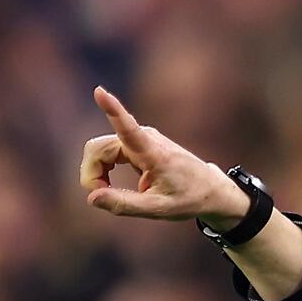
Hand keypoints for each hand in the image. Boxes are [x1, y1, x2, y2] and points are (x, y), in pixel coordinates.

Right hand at [78, 85, 245, 224]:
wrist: (209, 189)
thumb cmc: (188, 199)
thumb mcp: (158, 209)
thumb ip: (124, 205)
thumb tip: (92, 197)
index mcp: (153, 153)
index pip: (128, 129)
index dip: (112, 110)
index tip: (100, 91)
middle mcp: (145, 138)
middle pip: (97, 149)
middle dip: (92, 173)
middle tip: (102, 198)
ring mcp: (140, 137)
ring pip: (99, 151)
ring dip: (97, 173)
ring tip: (110, 195)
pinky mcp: (136, 142)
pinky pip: (106, 152)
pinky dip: (102, 170)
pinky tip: (110, 186)